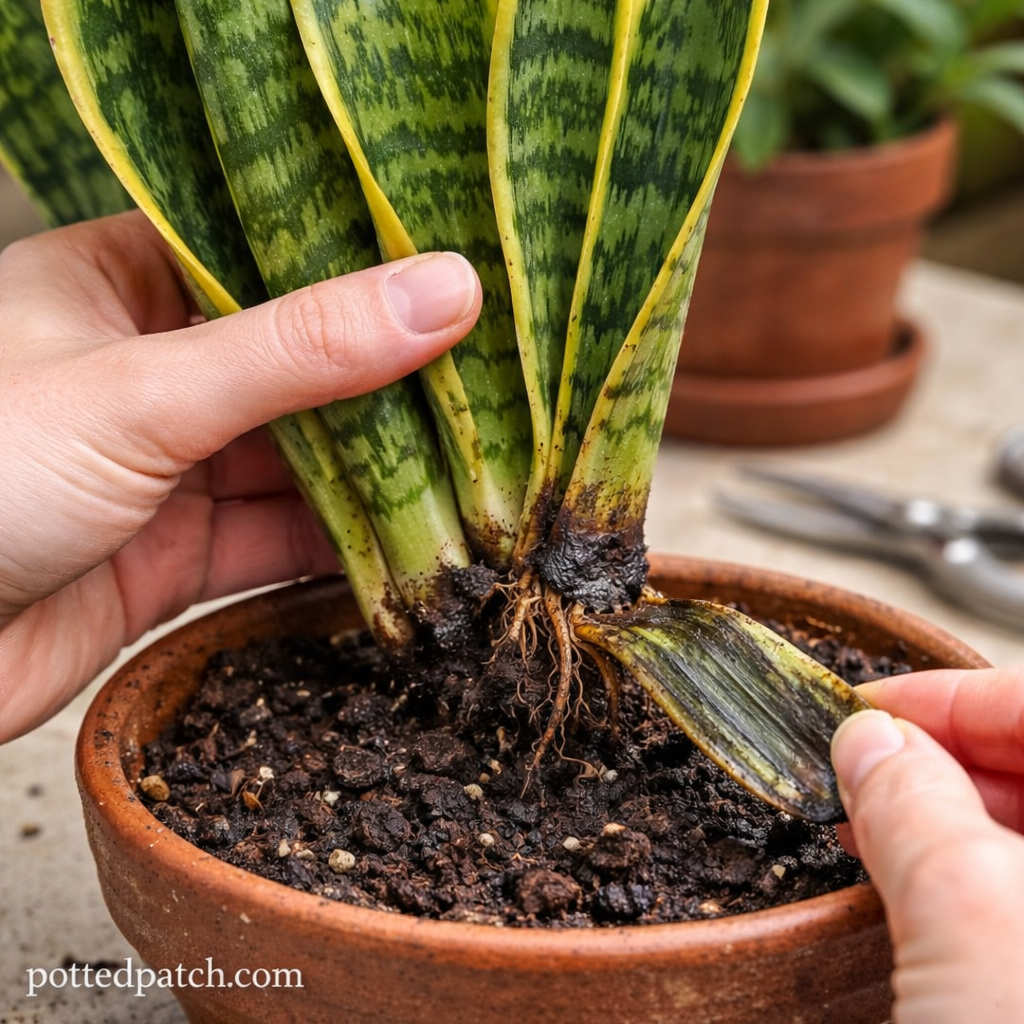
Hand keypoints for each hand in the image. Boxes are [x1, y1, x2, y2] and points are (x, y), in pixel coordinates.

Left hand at [0, 211, 480, 742]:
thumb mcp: (147, 392)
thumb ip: (299, 351)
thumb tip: (441, 292)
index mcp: (119, 287)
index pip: (270, 259)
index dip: (367, 271)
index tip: (462, 281)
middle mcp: (150, 374)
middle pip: (300, 372)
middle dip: (391, 393)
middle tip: (494, 393)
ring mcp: (167, 470)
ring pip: (301, 467)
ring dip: (380, 485)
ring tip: (479, 478)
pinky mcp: (175, 558)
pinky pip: (279, 544)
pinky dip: (343, 554)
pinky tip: (413, 552)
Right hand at [832, 668, 1023, 1022]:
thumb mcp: (969, 914)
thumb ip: (915, 805)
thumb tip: (868, 740)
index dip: (951, 695)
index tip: (865, 705)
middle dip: (941, 752)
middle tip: (857, 765)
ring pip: (1020, 826)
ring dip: (943, 809)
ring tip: (867, 820)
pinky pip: (1011, 887)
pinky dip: (957, 865)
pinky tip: (904, 874)